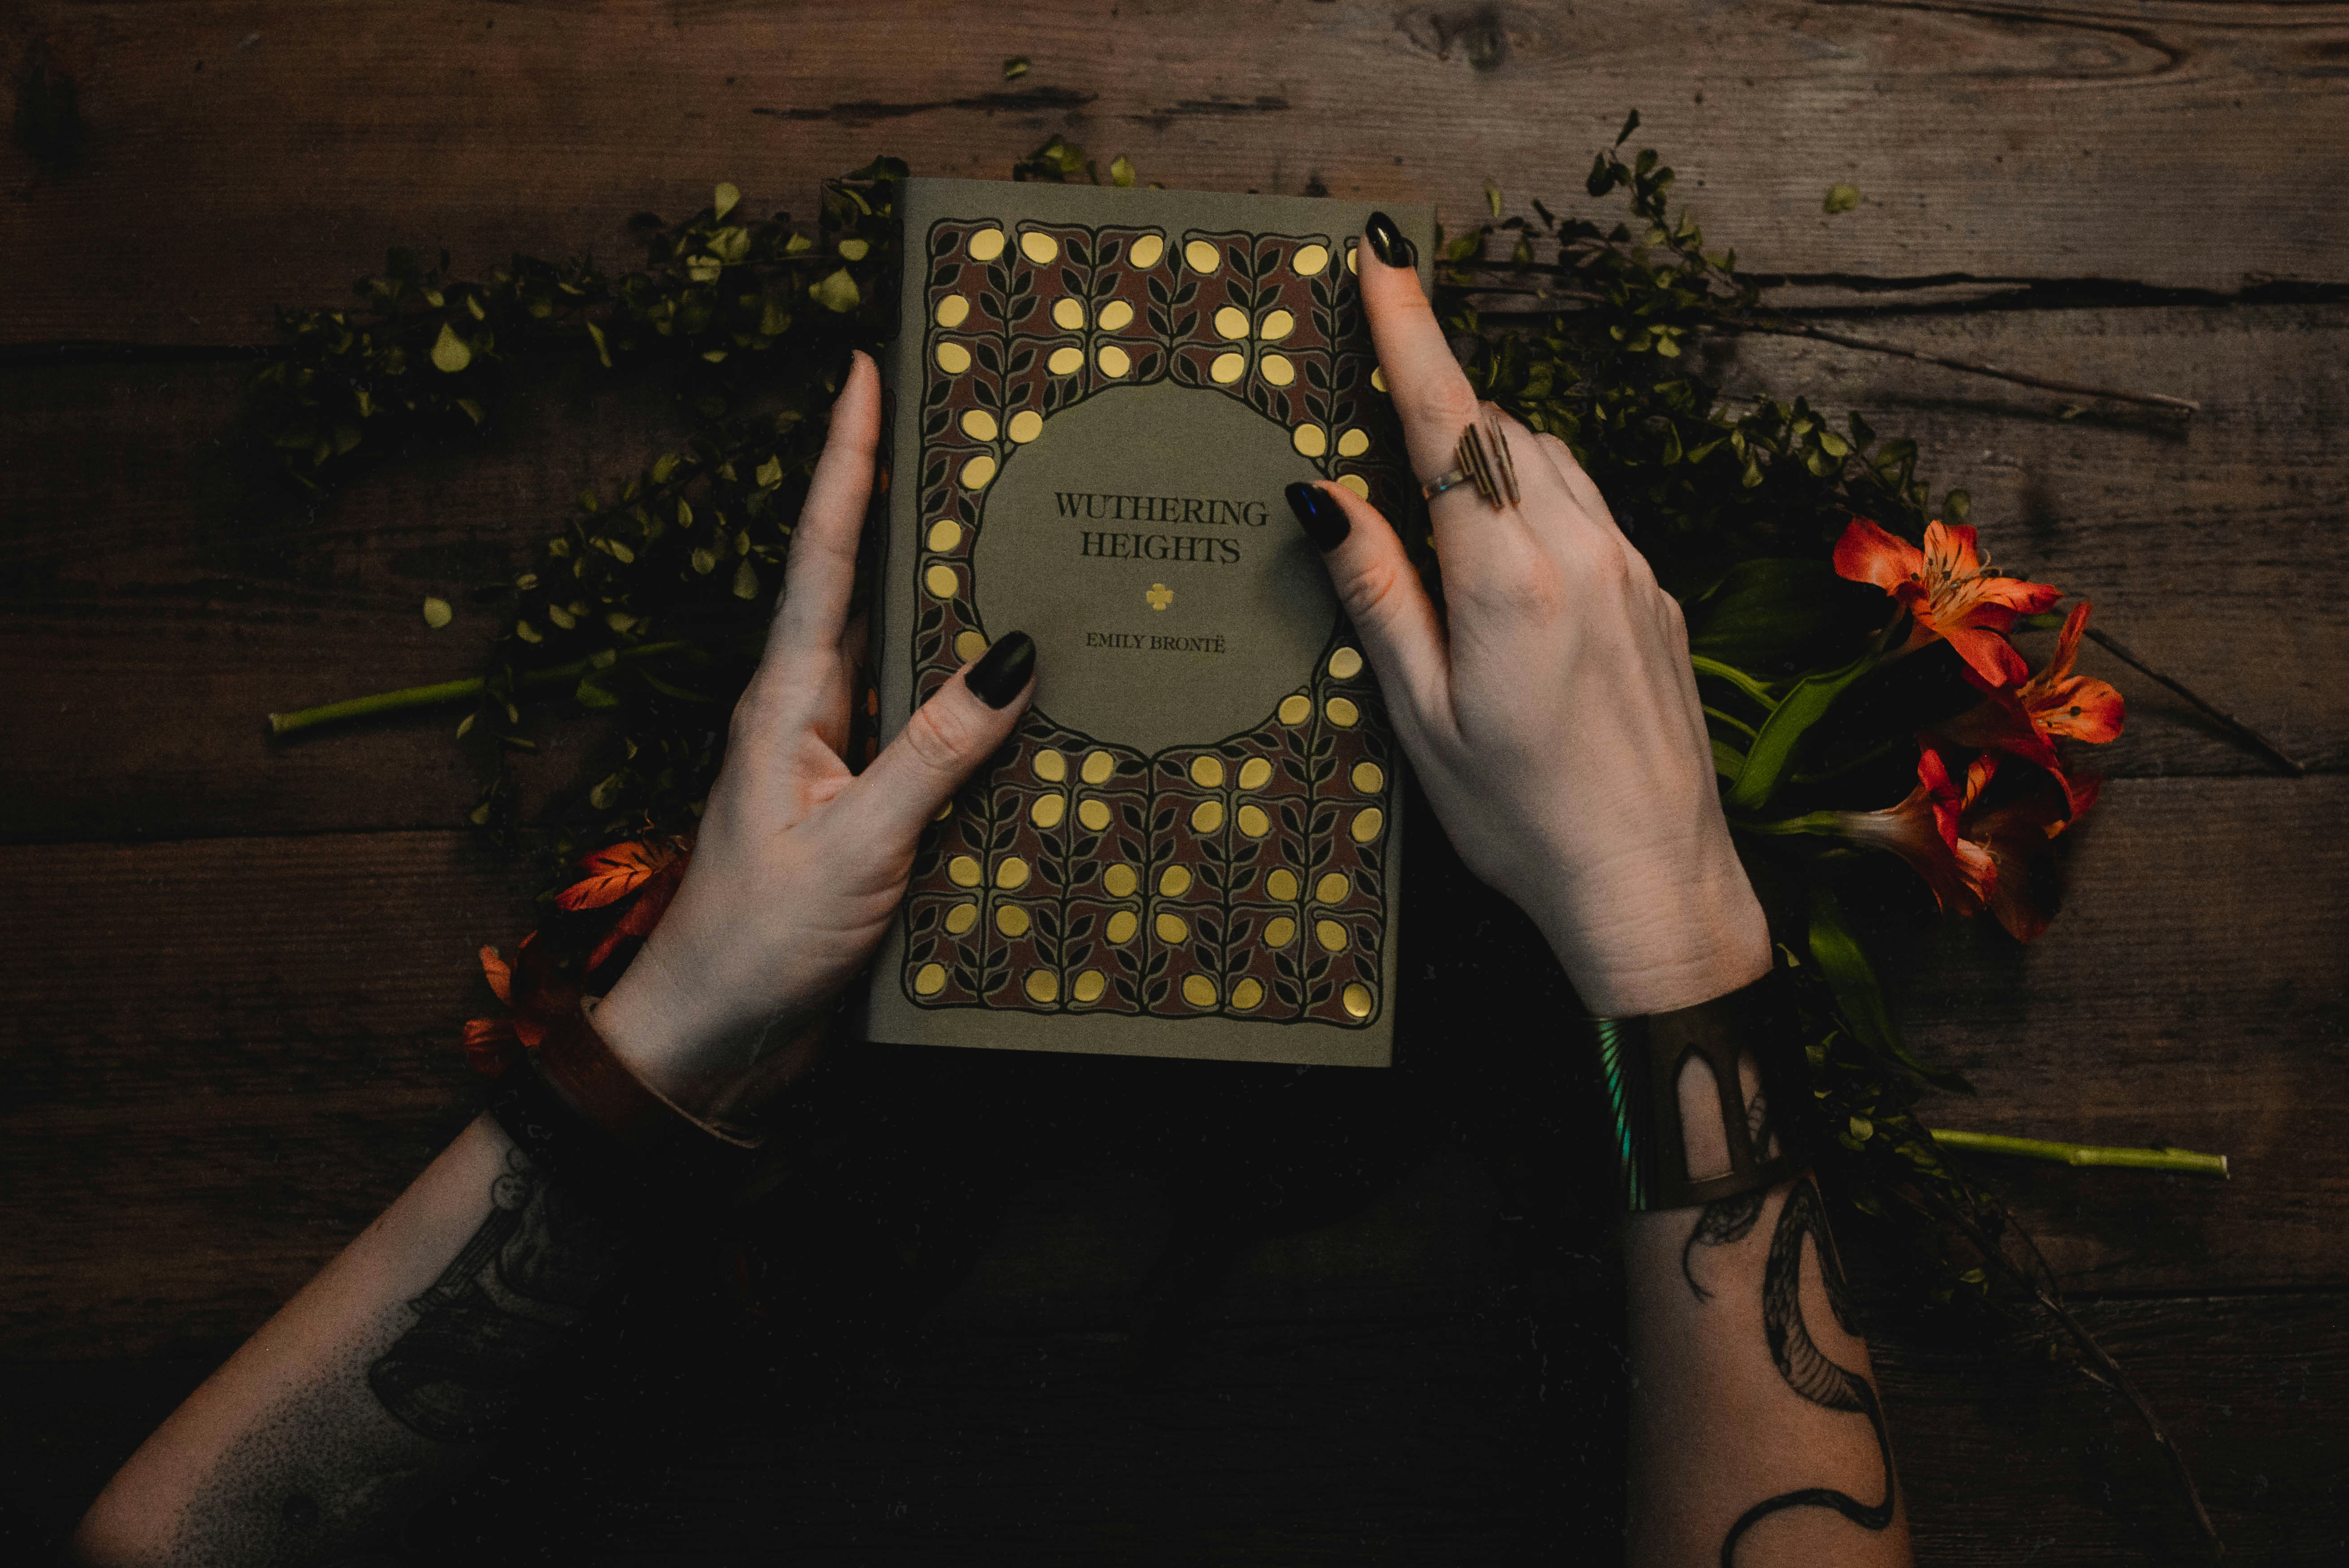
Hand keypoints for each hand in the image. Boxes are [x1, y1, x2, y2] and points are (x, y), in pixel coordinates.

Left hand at [595, 352, 1036, 1115]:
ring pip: (903, 656)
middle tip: (965, 425)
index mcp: (788, 700)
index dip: (844, 458)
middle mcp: (811, 715)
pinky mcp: (862, 813)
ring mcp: (835, 763)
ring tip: (1017, 532)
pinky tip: (1024, 692)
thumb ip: (932, 752)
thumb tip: (1009, 658)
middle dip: (907, 501)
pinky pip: (927, 732)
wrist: (709, 1043)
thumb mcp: (855, 843)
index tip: (863, 367)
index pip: (825, 552)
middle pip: (865, 584)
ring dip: (949, 597)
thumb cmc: (759, 942)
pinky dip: (971, 699)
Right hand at [1284, 217, 1767, 1016]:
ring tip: (1439, 510)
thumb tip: (1325, 497)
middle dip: (1441, 408)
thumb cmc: (1524, 822)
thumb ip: (1379, 596)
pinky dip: (1539, 507)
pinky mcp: (1660, 602)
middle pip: (1503, 432)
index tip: (1381, 259)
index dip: (1411, 334)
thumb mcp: (1421, 718)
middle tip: (1378, 421)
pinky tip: (1509, 575)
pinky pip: (1591, 515)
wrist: (1656, 890)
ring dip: (1493, 457)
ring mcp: (1634, 572)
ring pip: (1554, 466)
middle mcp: (1585, 552)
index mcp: (1511, 577)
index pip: (1450, 422)